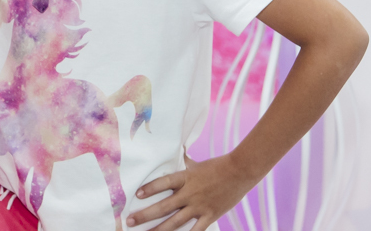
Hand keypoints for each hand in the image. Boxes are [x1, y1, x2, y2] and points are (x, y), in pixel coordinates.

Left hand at [127, 154, 251, 230]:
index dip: (150, 189)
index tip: (136, 195)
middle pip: (164, 206)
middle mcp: (190, 193)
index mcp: (186, 177)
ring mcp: (199, 206)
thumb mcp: (198, 163)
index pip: (163, 183)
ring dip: (158, 230)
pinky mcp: (210, 216)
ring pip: (175, 222)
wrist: (241, 171)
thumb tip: (178, 149)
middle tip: (129, 221)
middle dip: (145, 215)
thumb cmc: (218, 165)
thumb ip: (185, 160)